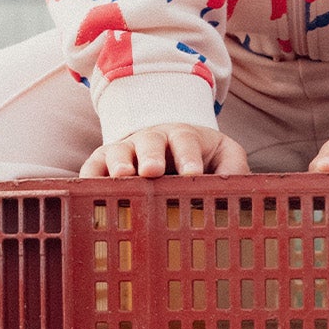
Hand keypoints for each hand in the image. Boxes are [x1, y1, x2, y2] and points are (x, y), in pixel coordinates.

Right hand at [81, 123, 250, 178]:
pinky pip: (92, 167)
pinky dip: (89, 178)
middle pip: (150, 142)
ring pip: (118, 151)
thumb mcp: (224, 155)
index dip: (189, 156)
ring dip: (118, 163)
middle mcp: (151, 140)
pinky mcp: (103, 162)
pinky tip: (87, 192)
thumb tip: (241, 191)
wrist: (167, 142)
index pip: (186, 141)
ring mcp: (125, 150)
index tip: (193, 173)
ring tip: (121, 177)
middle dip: (151, 155)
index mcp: (183, 137)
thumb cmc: (200, 155)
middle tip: (152, 171)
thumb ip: (234, 169)